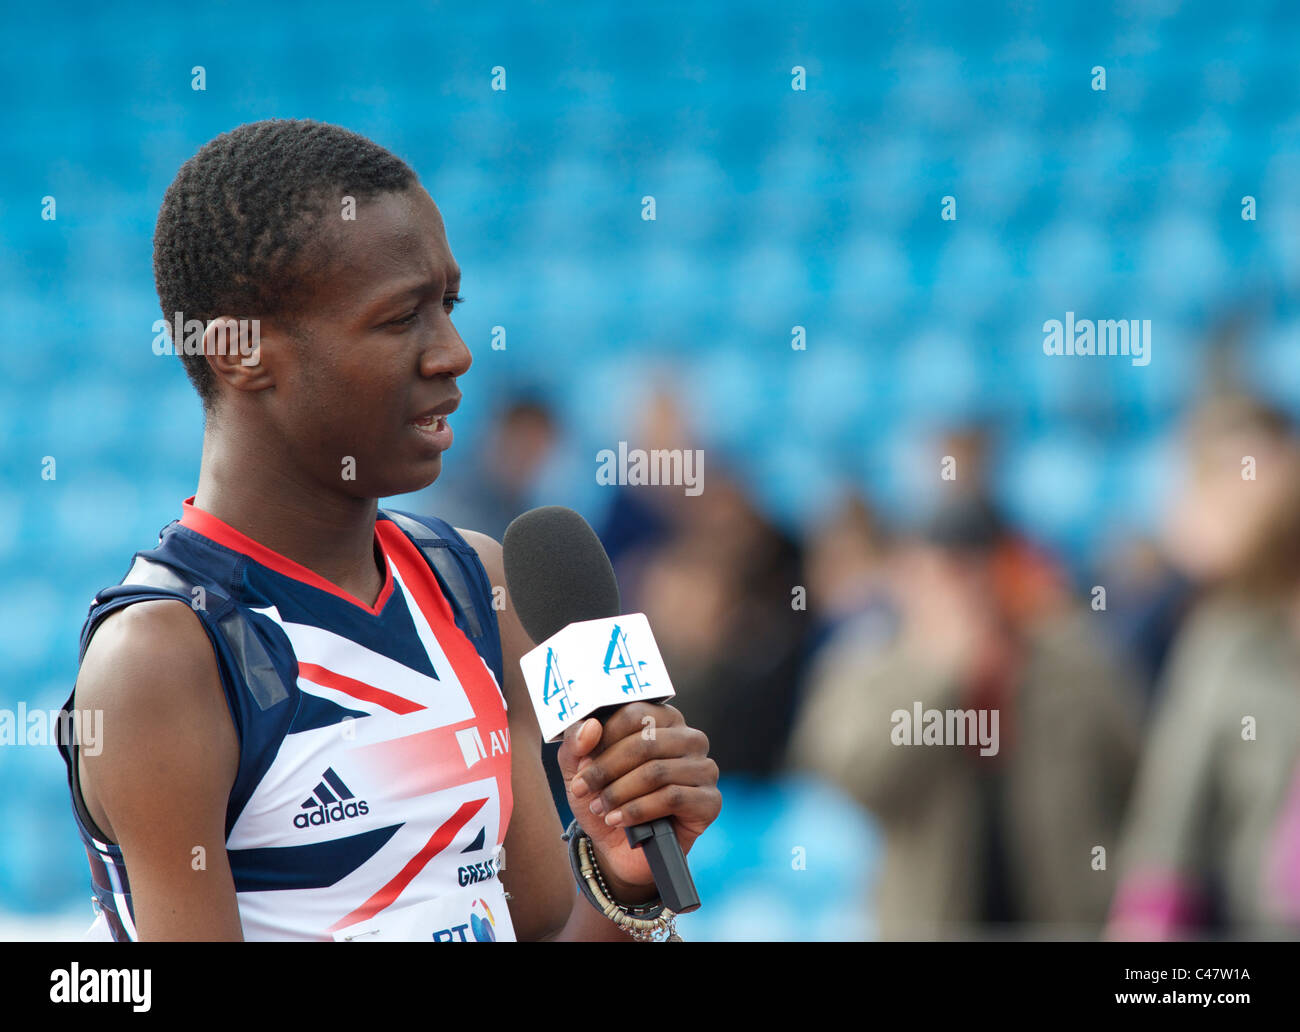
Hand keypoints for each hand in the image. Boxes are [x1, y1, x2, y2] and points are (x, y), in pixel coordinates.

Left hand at [558, 703, 720, 901]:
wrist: (620, 849)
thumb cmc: (606, 796)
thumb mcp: (579, 768)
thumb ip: (577, 742)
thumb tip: (590, 727)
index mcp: (664, 719)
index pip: (635, 714)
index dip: (603, 738)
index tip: (580, 764)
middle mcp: (690, 739)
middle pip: (645, 743)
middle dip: (607, 769)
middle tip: (582, 789)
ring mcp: (705, 769)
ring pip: (656, 772)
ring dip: (619, 793)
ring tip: (600, 808)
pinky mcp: (710, 801)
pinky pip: (673, 798)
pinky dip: (638, 810)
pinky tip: (619, 820)